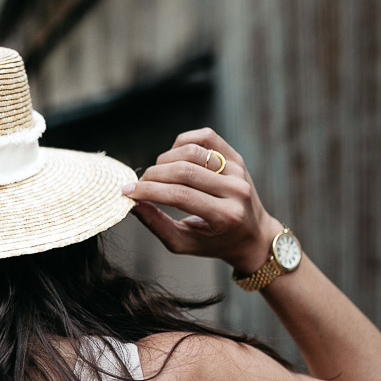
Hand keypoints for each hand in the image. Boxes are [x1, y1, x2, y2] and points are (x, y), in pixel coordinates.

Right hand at [120, 128, 282, 272]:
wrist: (253, 234)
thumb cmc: (214, 243)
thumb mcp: (183, 244)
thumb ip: (157, 224)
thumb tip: (132, 204)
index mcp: (226, 216)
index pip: (179, 195)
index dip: (148, 191)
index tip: (127, 192)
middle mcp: (236, 190)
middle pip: (184, 171)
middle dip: (153, 175)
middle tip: (139, 185)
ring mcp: (238, 170)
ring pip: (192, 151)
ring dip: (165, 160)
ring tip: (158, 174)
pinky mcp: (236, 157)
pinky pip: (205, 137)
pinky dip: (182, 143)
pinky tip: (174, 158)